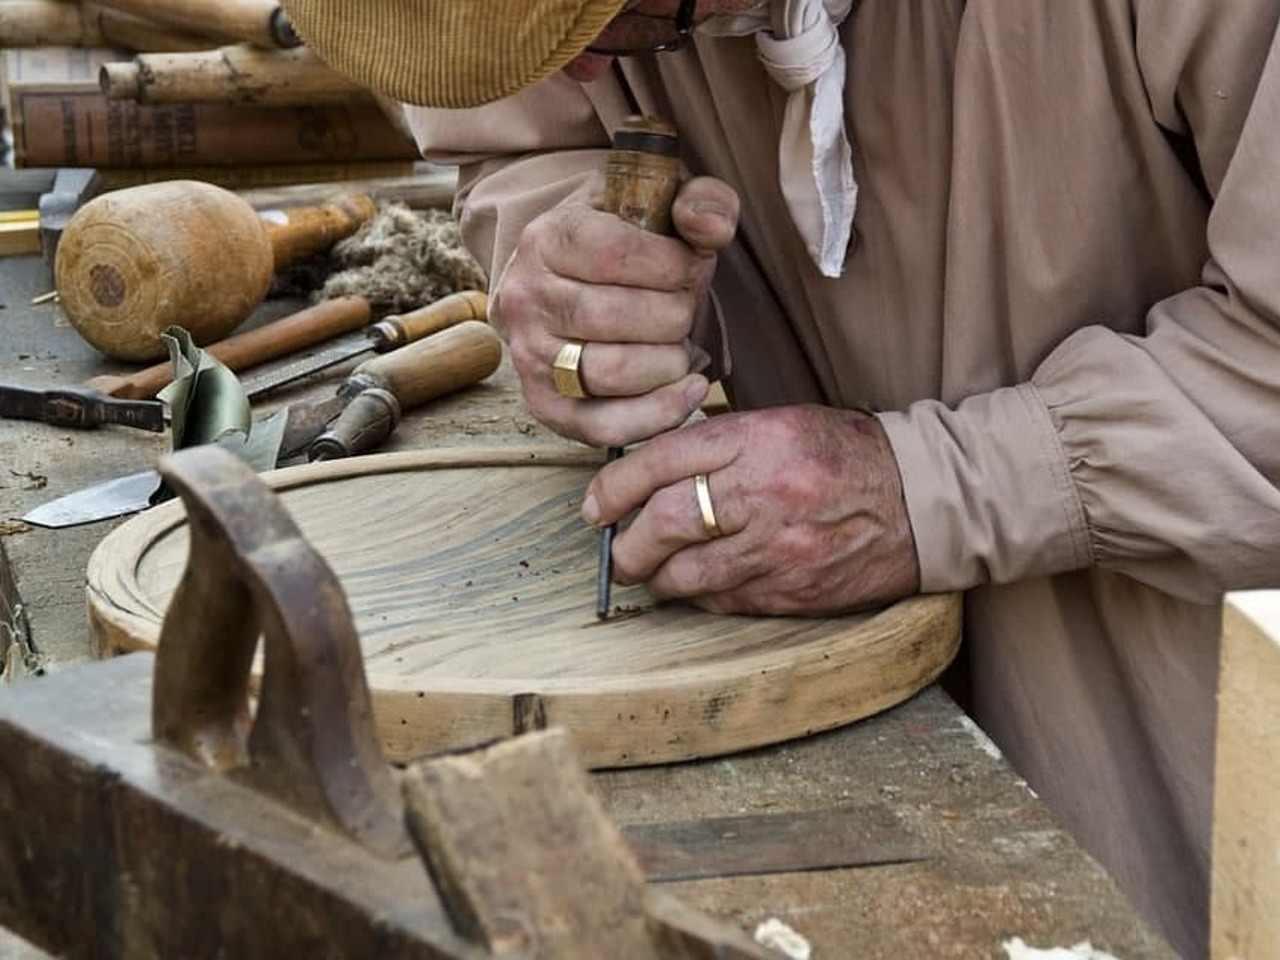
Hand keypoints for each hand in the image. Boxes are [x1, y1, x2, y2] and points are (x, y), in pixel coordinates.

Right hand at [489, 176, 738, 446]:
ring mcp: (530, 356)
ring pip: (612, 372)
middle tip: (683, 310)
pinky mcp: (547, 406)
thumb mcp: (660, 205)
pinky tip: (689, 388)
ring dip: (669, 362)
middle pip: (618, 316)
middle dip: (675, 315)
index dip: (673, 265)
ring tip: (679, 345)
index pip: (617, 254)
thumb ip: (701, 202)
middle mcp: (527, 298)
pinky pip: (603, 426)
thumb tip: (713, 229)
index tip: (689, 267)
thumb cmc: (625, 247)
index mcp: (548, 238)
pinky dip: (657, 414)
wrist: (566, 284)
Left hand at [582, 405, 920, 614]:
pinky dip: (698, 595)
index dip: (614, 486)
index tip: (595, 505)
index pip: (662, 460)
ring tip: (651, 571)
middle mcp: (764, 493)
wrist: (922, 501)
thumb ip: (718, 444)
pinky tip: (699, 584)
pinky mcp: (791, 591)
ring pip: (685, 573)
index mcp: (759, 439)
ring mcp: (778, 548)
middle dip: (626, 543)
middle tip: (617, 549)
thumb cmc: (845, 456)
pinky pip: (721, 601)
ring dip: (656, 577)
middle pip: (663, 522)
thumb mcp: (781, 424)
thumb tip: (647, 469)